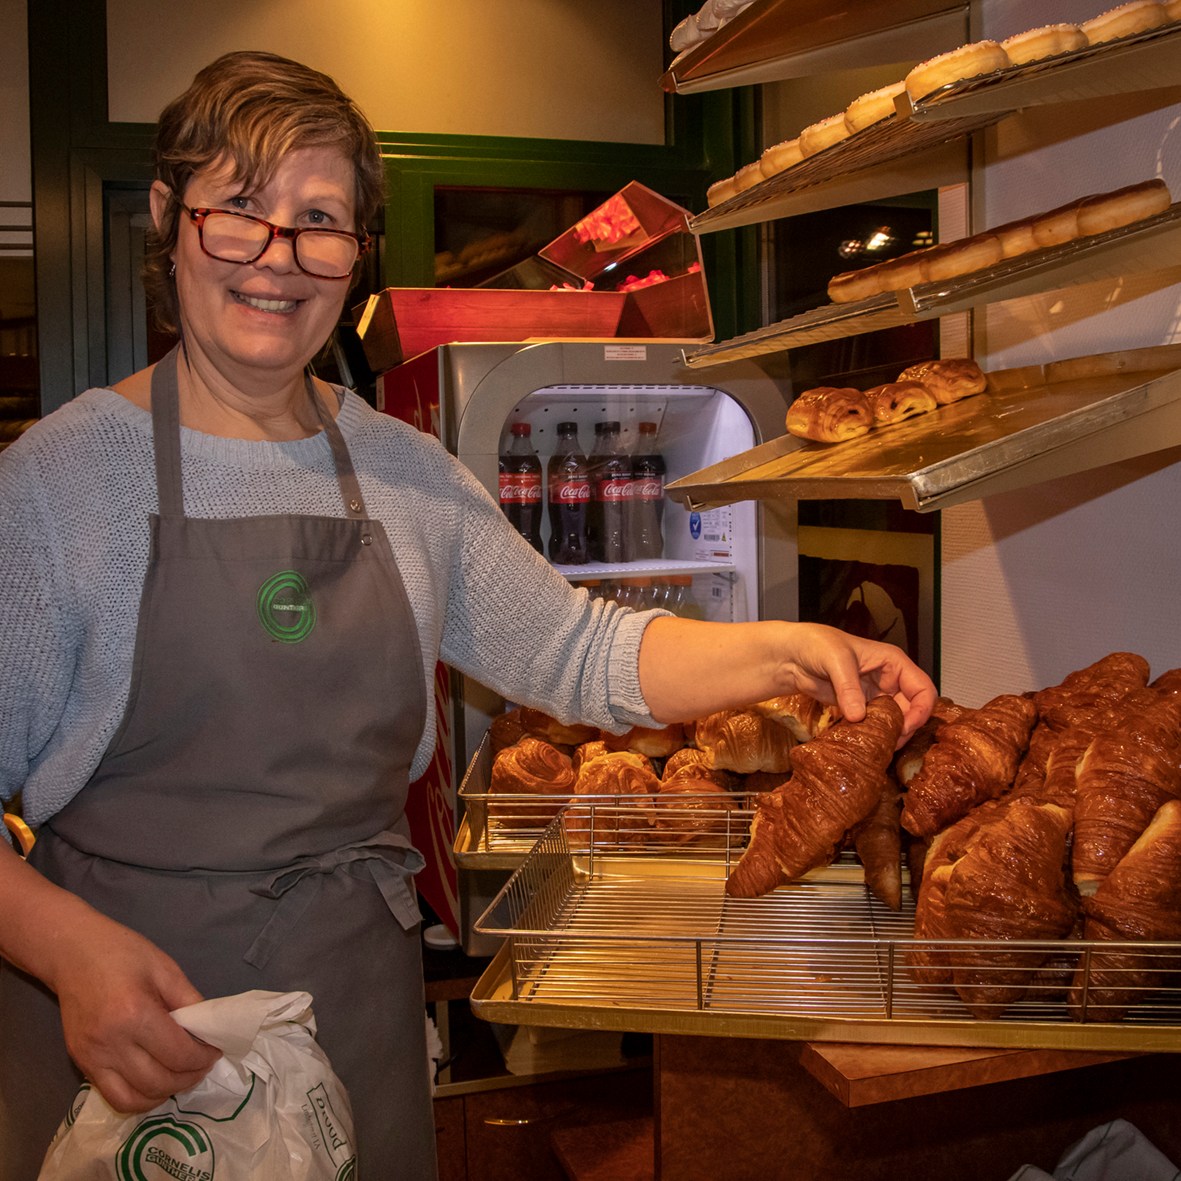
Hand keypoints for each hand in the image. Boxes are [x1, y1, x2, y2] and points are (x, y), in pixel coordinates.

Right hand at [48, 912, 220, 1113]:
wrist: (73, 953)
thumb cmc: (123, 954)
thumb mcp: (166, 970)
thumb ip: (189, 1002)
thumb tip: (209, 1032)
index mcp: (135, 1015)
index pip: (178, 1054)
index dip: (203, 1058)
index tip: (215, 1051)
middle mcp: (111, 1044)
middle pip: (159, 1082)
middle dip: (189, 1077)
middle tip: (203, 1064)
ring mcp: (92, 1059)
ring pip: (135, 1099)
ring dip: (165, 1093)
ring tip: (182, 1075)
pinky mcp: (81, 1064)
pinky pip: (114, 1097)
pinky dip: (139, 1098)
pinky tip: (155, 1082)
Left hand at [777, 622, 936, 744]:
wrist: (793, 656)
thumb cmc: (817, 645)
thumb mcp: (836, 660)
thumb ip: (848, 687)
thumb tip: (859, 716)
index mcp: (893, 663)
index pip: (923, 689)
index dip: (921, 710)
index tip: (906, 727)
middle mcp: (889, 680)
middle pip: (912, 710)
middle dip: (905, 728)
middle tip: (890, 744)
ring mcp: (875, 696)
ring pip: (895, 721)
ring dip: (889, 735)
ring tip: (877, 746)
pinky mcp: (860, 709)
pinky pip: (875, 726)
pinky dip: (872, 736)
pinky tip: (863, 743)